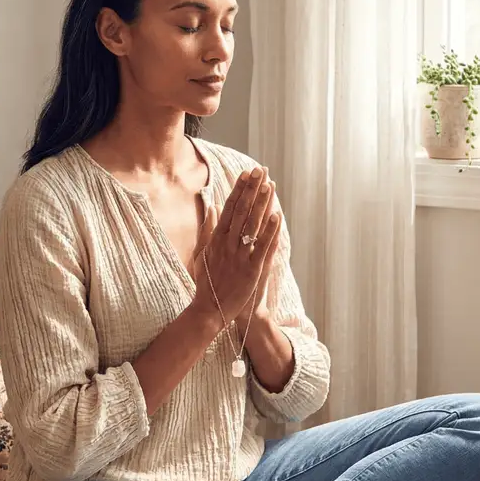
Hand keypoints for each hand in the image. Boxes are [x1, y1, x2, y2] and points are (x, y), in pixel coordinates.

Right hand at [193, 167, 281, 327]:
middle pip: (242, 212)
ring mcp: (239, 257)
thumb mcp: (201, 253)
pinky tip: (277, 216)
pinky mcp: (251, 270)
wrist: (210, 310)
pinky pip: (262, 247)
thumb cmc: (206, 282)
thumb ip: (207, 229)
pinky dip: (270, 232)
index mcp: (216, 239)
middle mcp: (227, 245)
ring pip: (253, 225)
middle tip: (261, 170)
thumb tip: (212, 206)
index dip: (239, 190)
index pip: (229, 208)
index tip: (246, 173)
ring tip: (270, 185)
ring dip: (262, 204)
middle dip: (252, 190)